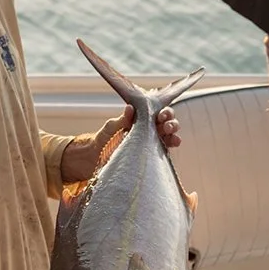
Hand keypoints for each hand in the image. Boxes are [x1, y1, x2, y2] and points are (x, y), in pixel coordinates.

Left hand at [62, 107, 182, 183]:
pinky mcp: (151, 156)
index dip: (163, 112)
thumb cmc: (102, 141)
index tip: (161, 115)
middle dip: (170, 122)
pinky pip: (165, 150)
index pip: (157, 113)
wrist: (95, 161)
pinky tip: (173, 143)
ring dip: (173, 133)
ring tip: (171, 134)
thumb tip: (130, 107)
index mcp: (140, 121)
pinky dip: (171, 145)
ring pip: (169, 135)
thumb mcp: (110, 128)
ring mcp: (151, 144)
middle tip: (166, 124)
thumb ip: (122, 120)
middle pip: (166, 123)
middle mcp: (148, 131)